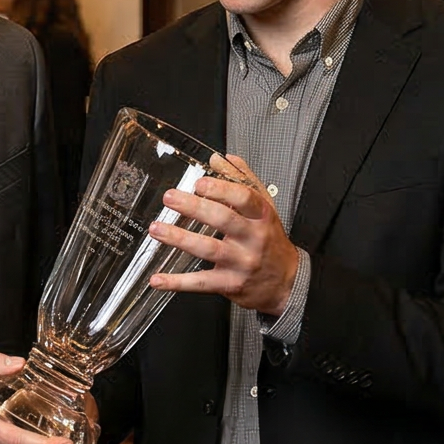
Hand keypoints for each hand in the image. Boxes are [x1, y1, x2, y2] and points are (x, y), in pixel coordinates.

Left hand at [148, 154, 299, 315]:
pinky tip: (158, 279)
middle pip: (223, 220)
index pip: (244, 198)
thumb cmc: (270, 241)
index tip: (199, 183)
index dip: (221, 189)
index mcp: (261, 216)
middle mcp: (253, 239)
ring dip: (179, 238)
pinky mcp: (230, 284)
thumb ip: (243, 180)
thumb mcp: (264, 208)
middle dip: (194, 207)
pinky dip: (177, 282)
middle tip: (170, 198)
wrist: (286, 282)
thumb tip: (219, 159)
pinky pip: (201, 283)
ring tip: (157, 229)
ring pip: (209, 249)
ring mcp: (241, 263)